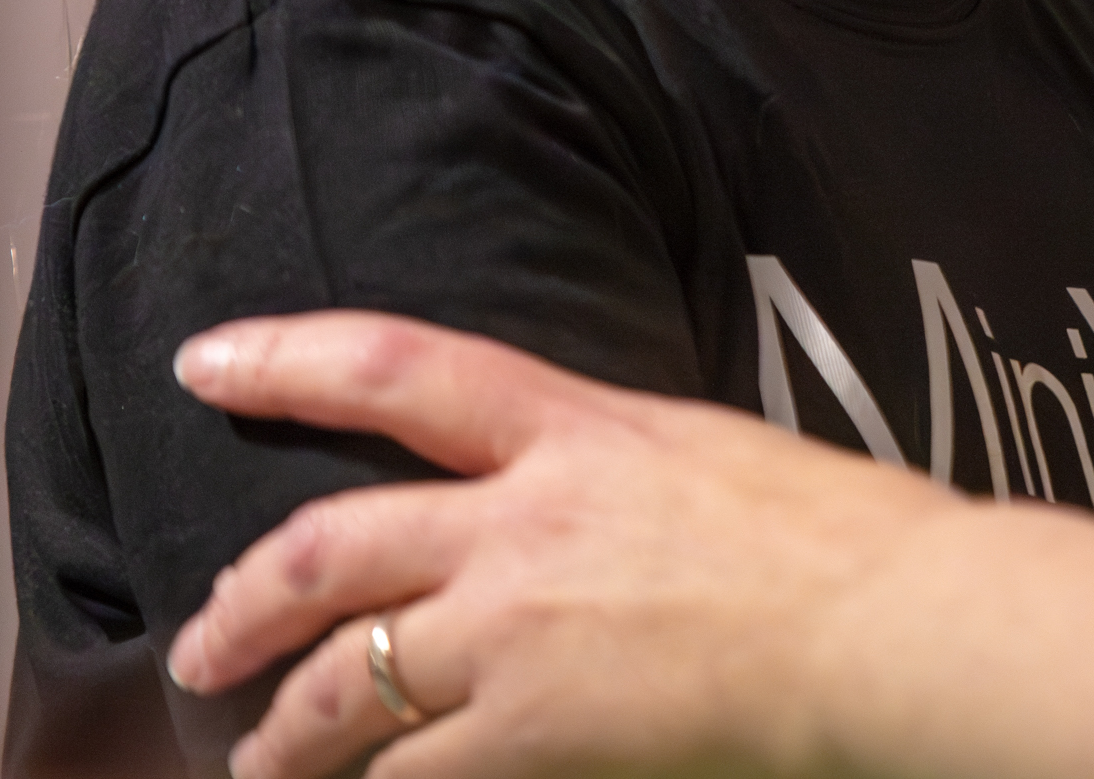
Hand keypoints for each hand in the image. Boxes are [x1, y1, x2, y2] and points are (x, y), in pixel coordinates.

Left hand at [166, 313, 1093, 778]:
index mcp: (576, 428)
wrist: (893, 623)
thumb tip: (576, 495)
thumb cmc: (844, 542)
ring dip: (284, 734)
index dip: (289, 356)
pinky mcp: (535, 732)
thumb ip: (616, 471)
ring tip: (257, 764)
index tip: (204, 361)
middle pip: (333, 545)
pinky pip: (416, 773)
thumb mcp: (709, 456)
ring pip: (350, 680)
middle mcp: (523, 522)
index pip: (400, 368)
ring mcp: (521, 632)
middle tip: (200, 646)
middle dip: (244, 602)